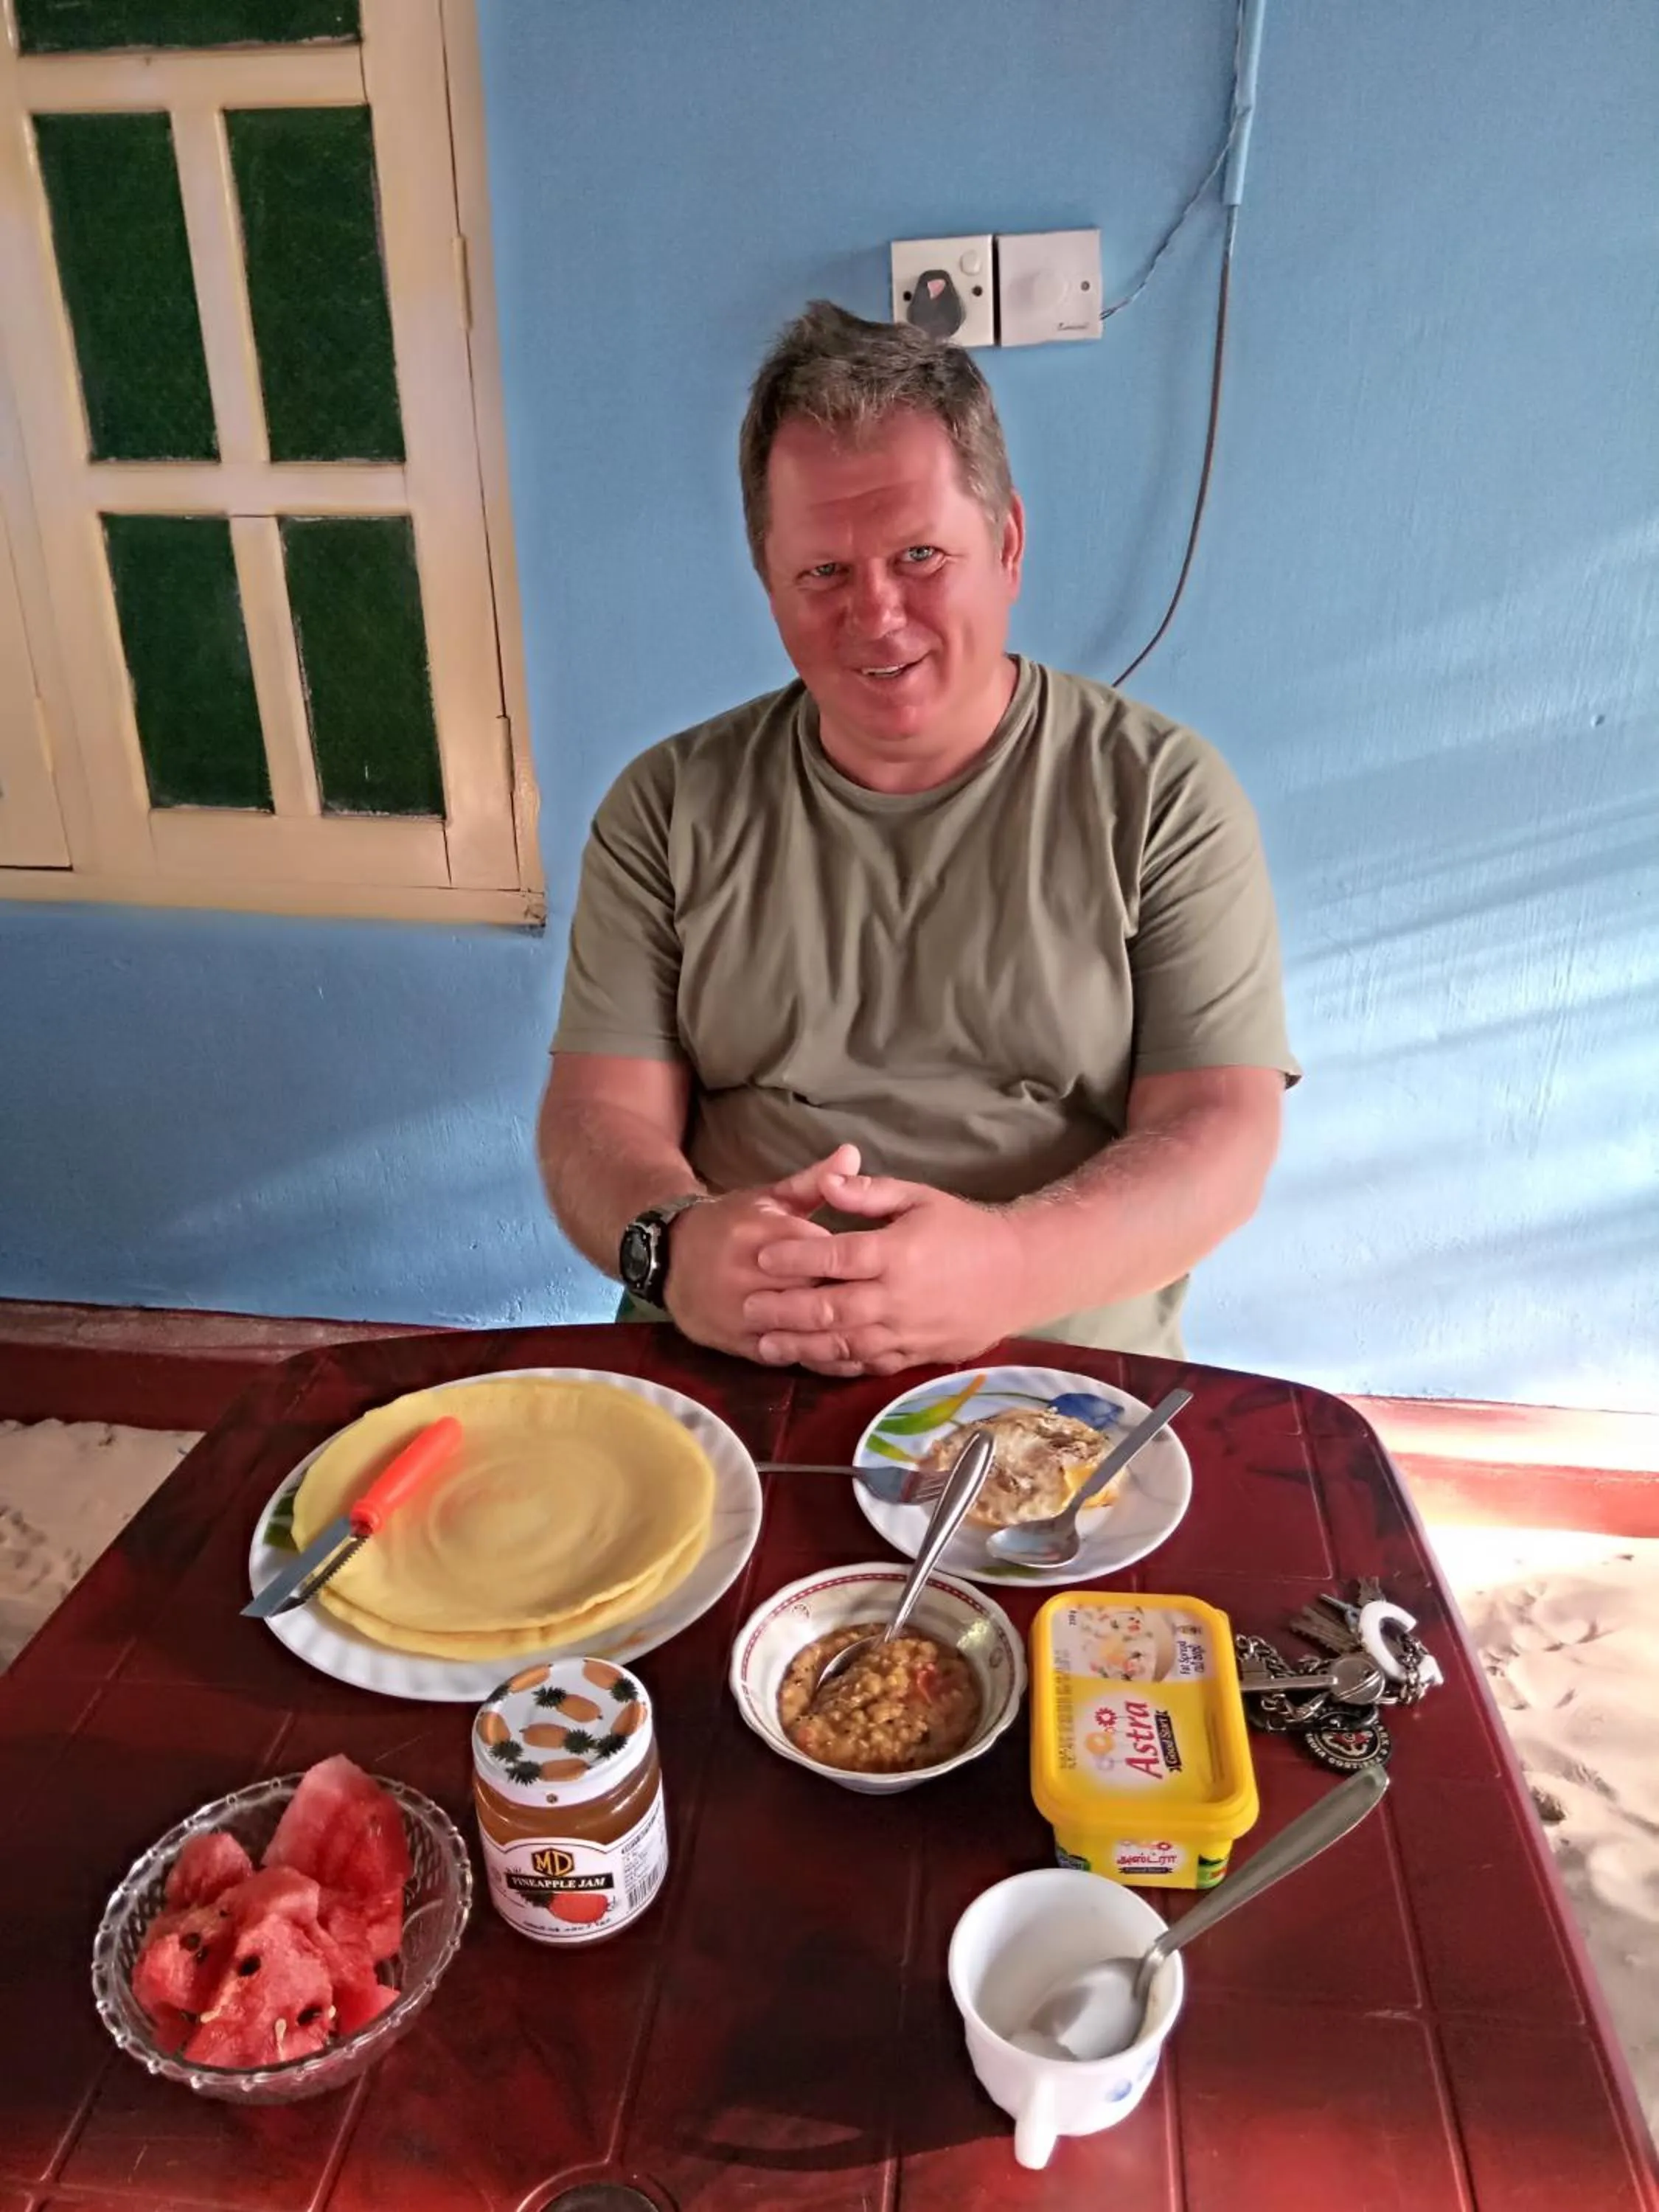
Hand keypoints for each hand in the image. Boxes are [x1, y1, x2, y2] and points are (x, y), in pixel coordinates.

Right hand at [662, 1145, 859, 1360]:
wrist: (670, 1257)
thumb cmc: (731, 1223)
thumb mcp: (770, 1198)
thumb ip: (815, 1181)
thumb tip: (854, 1153)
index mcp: (761, 1232)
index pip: (823, 1250)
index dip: (853, 1259)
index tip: (876, 1263)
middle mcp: (747, 1272)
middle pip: (815, 1289)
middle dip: (848, 1293)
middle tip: (878, 1297)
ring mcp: (739, 1311)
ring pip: (802, 1326)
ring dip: (835, 1326)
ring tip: (866, 1323)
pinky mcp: (736, 1341)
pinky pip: (785, 1352)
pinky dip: (813, 1352)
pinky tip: (839, 1348)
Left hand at [743, 1170, 1028, 1375]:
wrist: (1019, 1275)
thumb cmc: (965, 1230)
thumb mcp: (921, 1198)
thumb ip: (871, 1193)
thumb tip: (828, 1179)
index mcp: (898, 1253)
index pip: (835, 1257)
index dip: (795, 1256)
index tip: (762, 1253)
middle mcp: (898, 1297)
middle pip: (829, 1308)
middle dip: (783, 1309)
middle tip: (748, 1306)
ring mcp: (906, 1332)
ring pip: (843, 1345)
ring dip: (800, 1346)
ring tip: (765, 1344)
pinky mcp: (915, 1355)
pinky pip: (868, 1365)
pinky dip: (836, 1365)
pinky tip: (809, 1361)